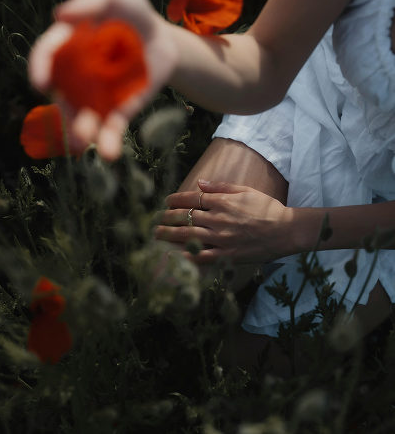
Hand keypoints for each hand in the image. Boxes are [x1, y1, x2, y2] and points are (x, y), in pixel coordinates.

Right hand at [28, 0, 177, 159]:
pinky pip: (111, 127)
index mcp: (68, 44)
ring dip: (81, 132)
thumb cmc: (132, 13)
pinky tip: (109, 153)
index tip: (41, 82)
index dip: (40, 67)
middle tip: (68, 123)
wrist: (161, 38)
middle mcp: (76, 75)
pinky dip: (109, 140)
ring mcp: (97, 95)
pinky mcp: (119, 109)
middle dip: (63, 113)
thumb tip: (61, 16)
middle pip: (64, 95)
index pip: (48, 55)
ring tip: (83, 143)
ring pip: (83, 117)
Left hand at [155, 179, 296, 263]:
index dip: (176, 199)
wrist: (285, 230)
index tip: (166, 201)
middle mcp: (218, 219)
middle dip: (167, 217)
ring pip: (188, 235)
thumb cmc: (267, 208)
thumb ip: (220, 187)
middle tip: (155, 219)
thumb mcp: (245, 190)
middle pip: (185, 217)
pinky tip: (172, 255)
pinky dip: (185, 256)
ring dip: (169, 234)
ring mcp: (221, 238)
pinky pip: (202, 256)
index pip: (192, 199)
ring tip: (156, 234)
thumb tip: (199, 182)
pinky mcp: (227, 255)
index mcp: (222, 202)